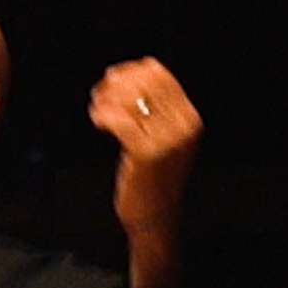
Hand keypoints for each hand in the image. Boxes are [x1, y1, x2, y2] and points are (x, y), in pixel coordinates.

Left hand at [86, 58, 200, 240]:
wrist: (155, 216)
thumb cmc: (151, 175)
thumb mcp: (160, 135)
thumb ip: (150, 106)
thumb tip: (121, 73)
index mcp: (189, 117)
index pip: (160, 74)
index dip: (130, 71)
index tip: (112, 80)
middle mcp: (184, 126)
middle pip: (144, 82)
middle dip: (116, 83)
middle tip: (100, 94)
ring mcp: (168, 140)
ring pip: (129, 98)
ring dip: (106, 99)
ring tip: (98, 110)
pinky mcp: (147, 154)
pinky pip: (118, 120)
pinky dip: (102, 116)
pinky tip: (98, 122)